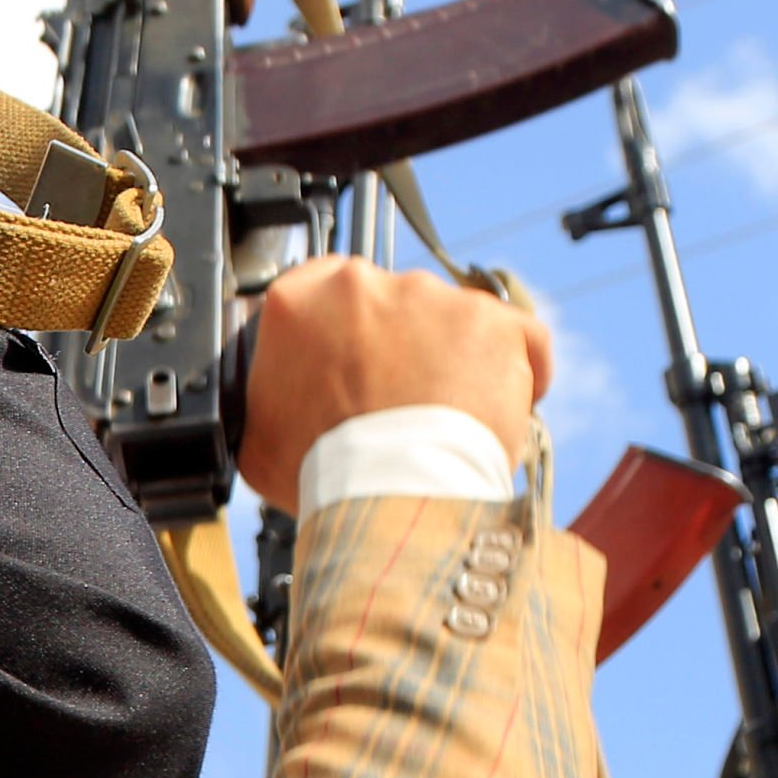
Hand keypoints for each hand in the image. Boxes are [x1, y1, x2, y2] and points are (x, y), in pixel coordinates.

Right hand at [230, 256, 550, 510]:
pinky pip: (518, 337)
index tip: (359, 361)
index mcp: (297, 303)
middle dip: (403, 348)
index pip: (324, 293)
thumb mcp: (259, 439)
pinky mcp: (490, 319)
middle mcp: (362, 283)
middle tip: (403, 403)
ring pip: (452, 322)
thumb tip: (275, 409)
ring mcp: (430, 296)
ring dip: (455, 361)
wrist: (390, 494)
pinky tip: (502, 409)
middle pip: (392, 307)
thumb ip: (270, 402)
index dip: (348, 333)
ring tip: (449, 421)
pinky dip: (518, 368)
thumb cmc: (324, 473)